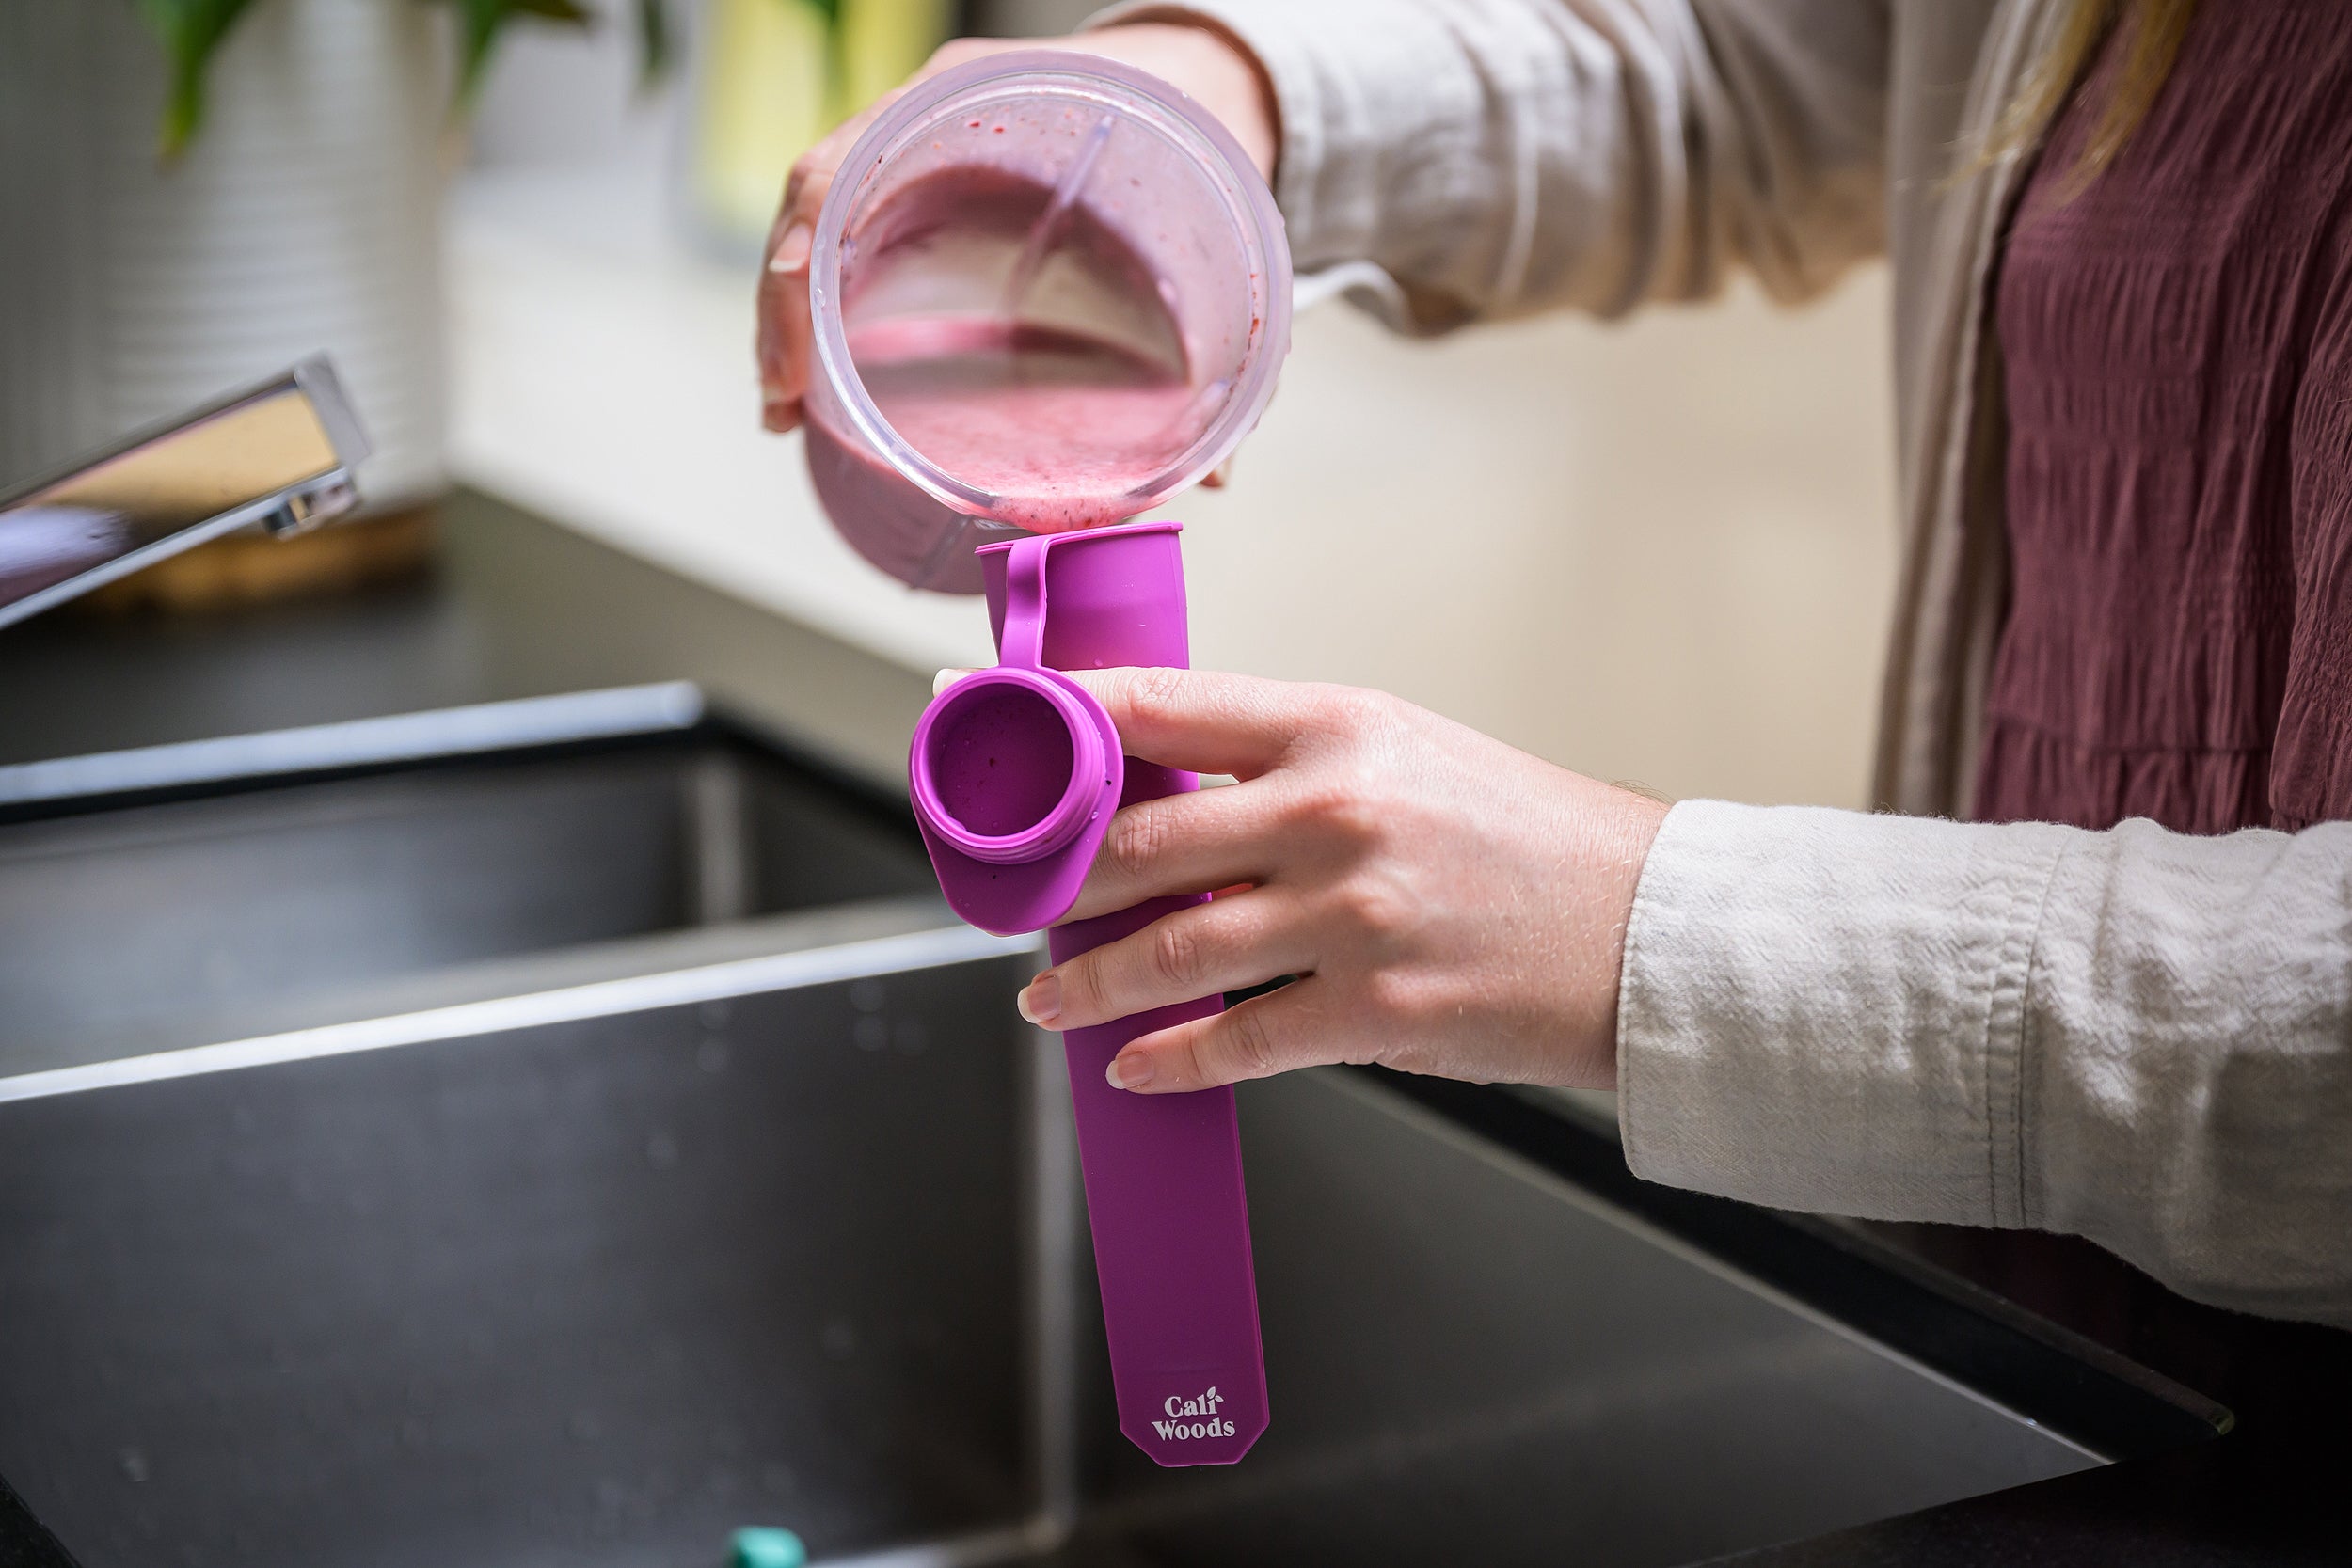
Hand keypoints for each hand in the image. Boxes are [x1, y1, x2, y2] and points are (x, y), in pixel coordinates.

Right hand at [757, 23, 1279, 433]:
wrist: (1197, 69)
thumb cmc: (1193, 128)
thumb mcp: (1199, 210)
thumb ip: (1212, 330)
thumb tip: (1215, 473)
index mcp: (974, 99)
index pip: (848, 163)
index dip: (805, 251)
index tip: (797, 344)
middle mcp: (928, 115)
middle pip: (815, 200)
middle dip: (782, 304)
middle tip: (780, 403)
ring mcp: (916, 145)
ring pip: (820, 222)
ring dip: (790, 313)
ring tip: (784, 406)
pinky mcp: (922, 185)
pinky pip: (850, 235)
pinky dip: (821, 303)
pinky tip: (819, 376)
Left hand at [1003, 669, 1670, 1094]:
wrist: (1641, 928)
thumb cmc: (1521, 836)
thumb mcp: (1400, 751)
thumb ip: (1281, 762)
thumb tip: (1153, 789)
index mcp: (1331, 724)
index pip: (1153, 705)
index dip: (1045, 713)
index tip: (972, 713)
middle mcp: (1330, 809)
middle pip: (1132, 842)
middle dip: (1046, 880)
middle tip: (1007, 900)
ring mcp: (1349, 913)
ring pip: (1162, 955)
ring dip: (1081, 984)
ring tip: (1042, 996)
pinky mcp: (1372, 1008)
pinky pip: (1233, 1043)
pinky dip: (1164, 1062)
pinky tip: (1129, 1066)